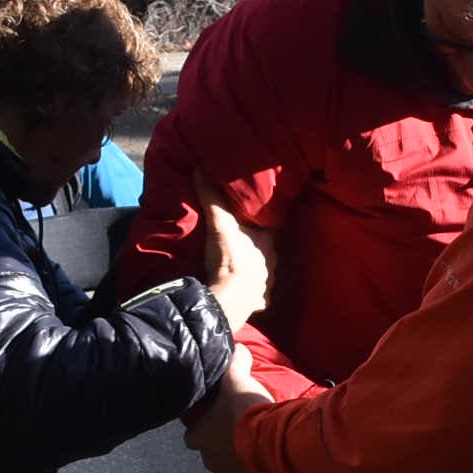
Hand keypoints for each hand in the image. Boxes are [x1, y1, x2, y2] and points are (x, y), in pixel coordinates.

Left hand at [183, 359, 273, 472]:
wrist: (276, 448)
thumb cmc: (248, 414)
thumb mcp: (239, 380)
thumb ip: (235, 363)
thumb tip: (237, 347)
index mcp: (198, 437)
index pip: (194, 432)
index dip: (206, 425)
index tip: (220, 417)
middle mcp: (207, 461)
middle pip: (212, 451)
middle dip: (225, 443)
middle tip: (244, 429)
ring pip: (230, 468)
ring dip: (240, 459)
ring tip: (259, 445)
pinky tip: (267, 461)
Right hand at [196, 178, 273, 332]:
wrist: (228, 300)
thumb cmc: (230, 258)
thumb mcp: (220, 223)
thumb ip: (212, 197)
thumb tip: (200, 168)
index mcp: (268, 244)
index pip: (270, 228)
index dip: (262, 224)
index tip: (253, 220)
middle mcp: (271, 265)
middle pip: (267, 253)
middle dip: (258, 249)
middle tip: (244, 244)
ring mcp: (265, 287)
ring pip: (264, 275)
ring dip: (255, 272)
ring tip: (242, 270)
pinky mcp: (256, 305)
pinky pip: (257, 299)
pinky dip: (251, 297)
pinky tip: (244, 296)